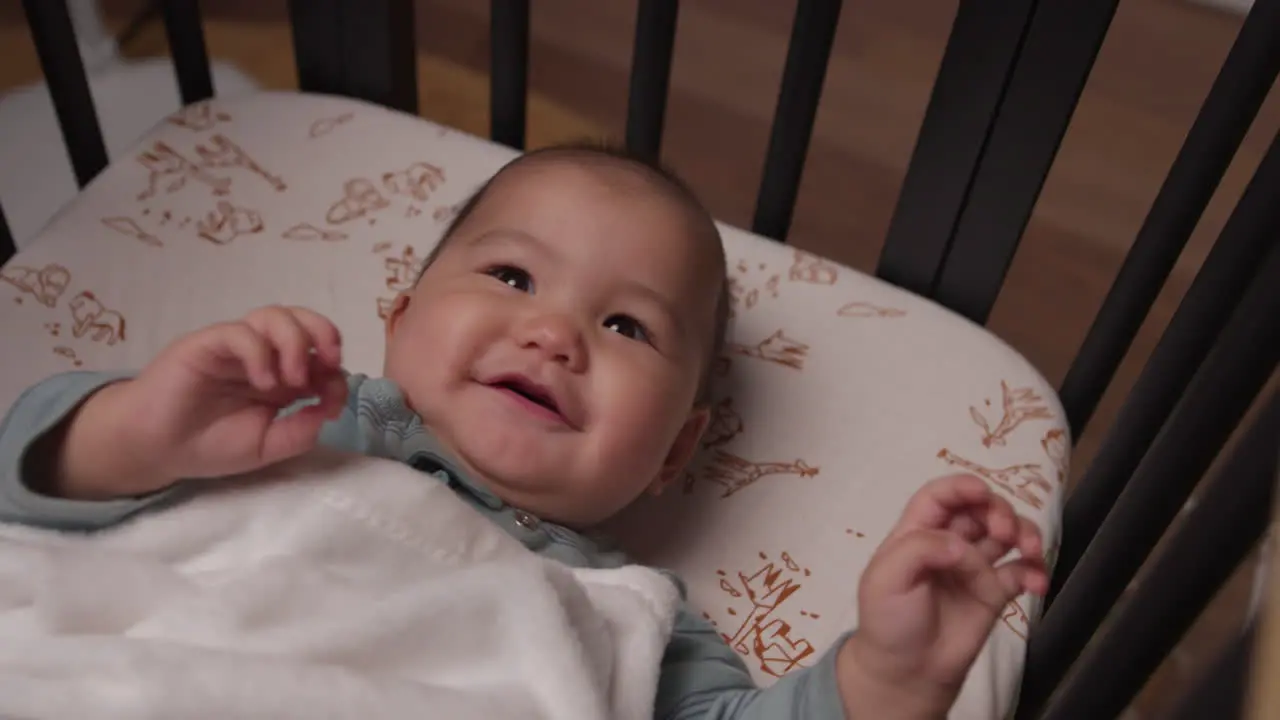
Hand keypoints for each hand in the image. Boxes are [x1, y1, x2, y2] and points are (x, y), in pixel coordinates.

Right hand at [52, 306, 348, 498]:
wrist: (157, 449)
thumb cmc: (211, 444)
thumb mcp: (268, 446)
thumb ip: (301, 430)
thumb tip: (330, 408)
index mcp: (282, 376)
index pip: (321, 353)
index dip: (336, 371)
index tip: (333, 401)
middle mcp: (263, 354)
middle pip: (303, 320)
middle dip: (325, 335)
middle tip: (328, 365)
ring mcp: (235, 346)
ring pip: (274, 316)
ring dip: (295, 341)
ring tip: (294, 379)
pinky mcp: (207, 344)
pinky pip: (239, 332)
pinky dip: (259, 352)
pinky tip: (262, 382)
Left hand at [838, 474, 1047, 717]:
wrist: (907, 672)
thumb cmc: (888, 620)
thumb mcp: (885, 579)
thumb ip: (918, 550)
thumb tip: (960, 544)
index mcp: (916, 532)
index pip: (940, 496)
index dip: (961, 487)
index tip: (982, 492)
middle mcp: (948, 543)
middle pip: (980, 509)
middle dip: (999, 510)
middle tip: (1004, 532)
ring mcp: (974, 567)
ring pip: (1007, 534)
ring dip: (1025, 532)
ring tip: (1030, 549)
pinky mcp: (995, 592)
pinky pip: (1022, 571)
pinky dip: (1035, 570)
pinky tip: (1037, 583)